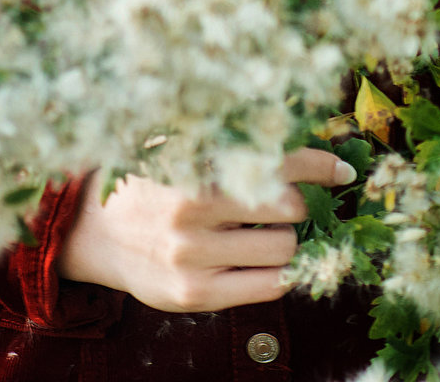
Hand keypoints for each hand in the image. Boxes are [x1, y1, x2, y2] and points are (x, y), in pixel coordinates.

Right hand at [55, 147, 355, 313]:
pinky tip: (273, 260)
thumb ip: (232, 144)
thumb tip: (305, 144)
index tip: (342, 169)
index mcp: (194, 162)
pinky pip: (266, 287)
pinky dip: (282, 273)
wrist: (97, 231)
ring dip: (289, 238)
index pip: (276, 161)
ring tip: (275, 230)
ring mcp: (193, 256)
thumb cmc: (153, 182)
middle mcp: (192, 208)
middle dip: (302, 203)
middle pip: (287, 206)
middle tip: (298, 201)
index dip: (319, 164)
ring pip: (282, 248)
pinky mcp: (193, 295)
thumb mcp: (184, 148)